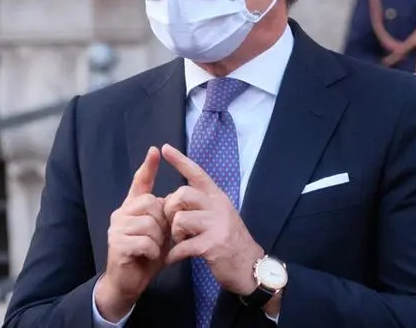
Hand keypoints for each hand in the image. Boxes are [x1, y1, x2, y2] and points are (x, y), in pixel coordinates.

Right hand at [95, 146, 168, 319]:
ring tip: (152, 250)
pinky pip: (145, 241)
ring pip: (150, 223)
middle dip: (162, 223)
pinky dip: (152, 251)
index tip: (155, 150)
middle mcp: (121, 213)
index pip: (139, 182)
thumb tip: (171, 199)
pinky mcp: (117, 245)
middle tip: (158, 239)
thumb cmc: (145, 256)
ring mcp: (116, 228)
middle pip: (151, 203)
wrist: (128, 283)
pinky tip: (147, 257)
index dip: (148, 167)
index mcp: (131, 208)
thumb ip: (162, 216)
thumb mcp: (158, 232)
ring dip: (158, 240)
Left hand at [160, 144, 263, 295]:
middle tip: (175, 225)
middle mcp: (219, 207)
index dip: (180, 161)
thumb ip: (203, 205)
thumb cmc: (230, 242)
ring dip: (174, 234)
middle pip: (183, 194)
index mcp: (219, 198)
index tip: (165, 148)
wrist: (250, 268)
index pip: (198, 173)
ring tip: (181, 242)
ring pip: (180, 218)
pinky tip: (175, 259)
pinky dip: (174, 255)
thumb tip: (176, 198)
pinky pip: (182, 245)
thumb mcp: (221, 216)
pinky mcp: (212, 245)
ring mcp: (217, 225)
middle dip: (171, 209)